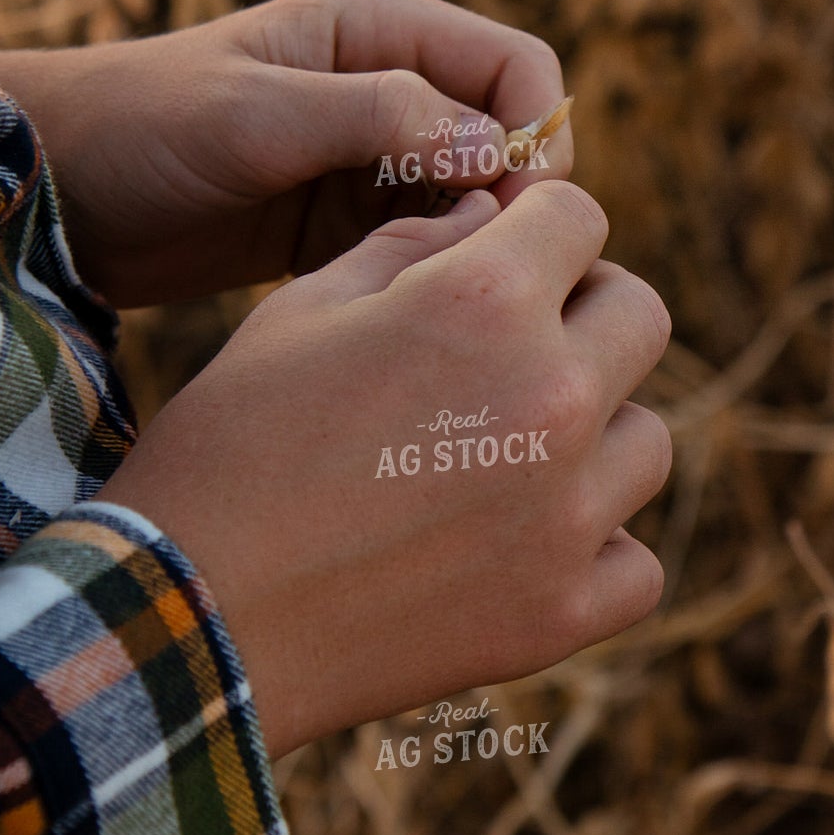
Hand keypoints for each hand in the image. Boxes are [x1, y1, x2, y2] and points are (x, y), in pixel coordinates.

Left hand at [0, 0, 571, 304]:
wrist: (48, 193)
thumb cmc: (140, 127)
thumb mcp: (256, 117)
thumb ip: (377, 121)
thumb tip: (494, 152)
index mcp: (381, 29)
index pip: (517, 70)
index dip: (539, 137)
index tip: (522, 214)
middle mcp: (389, 88)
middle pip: (506, 143)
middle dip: (512, 206)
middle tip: (481, 274)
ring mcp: (367, 162)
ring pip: (470, 206)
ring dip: (469, 250)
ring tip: (431, 300)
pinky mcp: (339, 228)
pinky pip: (418, 251)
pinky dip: (424, 280)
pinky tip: (395, 316)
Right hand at [97, 182, 671, 758]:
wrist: (188, 618)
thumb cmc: (230, 445)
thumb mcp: (301, 308)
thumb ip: (412, 244)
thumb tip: (490, 220)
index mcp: (485, 300)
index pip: (579, 216)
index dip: (537, 228)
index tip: (507, 258)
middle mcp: (550, 399)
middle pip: (640, 316)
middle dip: (583, 314)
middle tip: (512, 349)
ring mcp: (567, 515)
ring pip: (645, 440)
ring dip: (593, 434)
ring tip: (506, 454)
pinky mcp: (561, 613)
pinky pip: (634, 562)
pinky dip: (592, 551)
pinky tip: (521, 544)